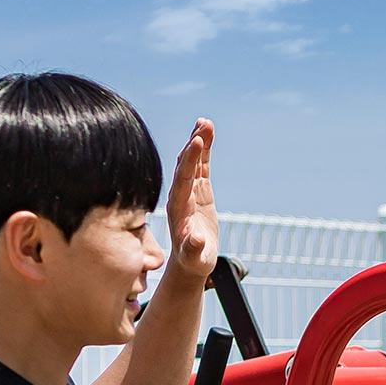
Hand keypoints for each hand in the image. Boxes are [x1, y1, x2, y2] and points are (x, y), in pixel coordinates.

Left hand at [167, 119, 217, 278]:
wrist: (191, 261)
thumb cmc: (194, 260)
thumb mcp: (195, 257)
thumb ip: (194, 247)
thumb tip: (196, 238)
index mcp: (178, 208)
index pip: (183, 179)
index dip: (190, 161)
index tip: (196, 143)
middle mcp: (180, 195)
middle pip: (186, 165)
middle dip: (194, 145)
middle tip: (202, 125)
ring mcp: (189, 191)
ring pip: (192, 162)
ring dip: (198, 143)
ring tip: (206, 123)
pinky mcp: (199, 191)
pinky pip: (201, 167)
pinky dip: (204, 151)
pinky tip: (207, 134)